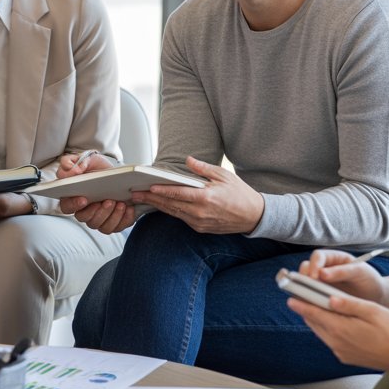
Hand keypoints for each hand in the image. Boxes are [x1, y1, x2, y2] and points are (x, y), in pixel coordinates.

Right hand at [55, 152, 134, 232]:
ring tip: (120, 203)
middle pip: (85, 219)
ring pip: (101, 226)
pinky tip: (128, 208)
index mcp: (72, 197)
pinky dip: (123, 219)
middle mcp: (83, 211)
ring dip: (111, 216)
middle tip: (108, 200)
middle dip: (98, 212)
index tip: (84, 199)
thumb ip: (71, 161)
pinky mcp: (112, 222)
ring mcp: (98, 218)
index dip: (73, 205)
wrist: (114, 173)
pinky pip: (116, 227)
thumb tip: (71, 169)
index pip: (67, 206)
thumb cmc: (96, 168)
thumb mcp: (85, 159)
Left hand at [131, 156, 262, 233]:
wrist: (254, 216)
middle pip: (171, 205)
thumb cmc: (240, 193)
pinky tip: (160, 205)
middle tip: (135, 194)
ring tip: (142, 199)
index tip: (148, 187)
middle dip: (152, 199)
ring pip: (173, 213)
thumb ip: (203, 168)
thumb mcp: (224, 175)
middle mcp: (200, 212)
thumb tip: (188, 159)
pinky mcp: (200, 228)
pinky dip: (170, 211)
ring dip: (157, 206)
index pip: (178, 194)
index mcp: (206, 198)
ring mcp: (200, 222)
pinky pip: (181, 218)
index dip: (161, 191)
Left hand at [288, 292, 388, 371]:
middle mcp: (337, 342)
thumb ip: (349, 304)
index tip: (291, 298)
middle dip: (307, 310)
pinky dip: (327, 330)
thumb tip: (329, 298)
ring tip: (315, 308)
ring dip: (317, 320)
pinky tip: (332, 323)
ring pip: (321, 332)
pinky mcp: (345, 357)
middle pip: (315, 323)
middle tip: (302, 298)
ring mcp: (340, 351)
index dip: (302, 305)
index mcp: (342, 328)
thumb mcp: (373, 311)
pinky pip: (329, 341)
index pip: (315, 314)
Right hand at [299, 249, 388, 309]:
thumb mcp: (359, 272)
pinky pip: (308, 295)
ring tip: (304, 298)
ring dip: (302, 288)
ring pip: (304, 282)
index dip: (313, 265)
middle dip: (304, 277)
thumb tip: (321, 274)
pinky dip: (305, 299)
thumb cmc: (369, 280)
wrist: (376, 296)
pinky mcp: (319, 294)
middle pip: (306, 268)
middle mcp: (323, 268)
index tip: (314, 277)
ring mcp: (320, 282)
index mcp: (333, 257)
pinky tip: (308, 305)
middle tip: (307, 288)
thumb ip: (341, 271)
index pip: (317, 257)